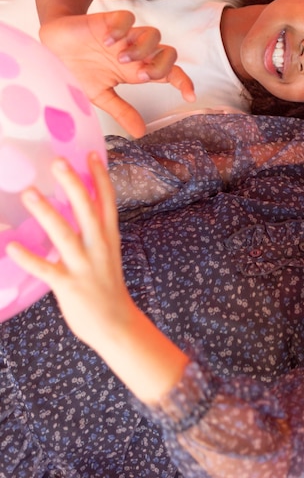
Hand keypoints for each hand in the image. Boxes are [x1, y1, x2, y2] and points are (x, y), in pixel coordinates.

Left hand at [6, 154, 135, 349]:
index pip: (107, 202)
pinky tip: (12, 247)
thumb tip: (77, 211)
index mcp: (109, 238)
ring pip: (65, 235)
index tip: (91, 154)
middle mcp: (99, 247)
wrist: (116, 324)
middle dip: (74, 185)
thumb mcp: (107, 254)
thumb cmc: (107, 288)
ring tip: (30, 193)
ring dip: (47, 214)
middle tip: (59, 162)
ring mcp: (84, 266)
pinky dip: (30, 258)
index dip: (100, 177)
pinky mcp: (69, 286)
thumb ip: (93, 233)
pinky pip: (47, 270)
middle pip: (87, 211)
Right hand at [39, 11, 195, 137]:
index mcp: (138, 71)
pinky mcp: (110, 20)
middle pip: (169, 53)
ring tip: (119, 58)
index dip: (183, 82)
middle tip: (140, 76)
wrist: (53, 48)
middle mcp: (137, 53)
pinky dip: (121, 29)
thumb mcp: (100, 96)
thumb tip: (140, 133)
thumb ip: (122, 111)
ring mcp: (126, 37)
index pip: (170, 74)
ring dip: (141, 49)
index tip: (190, 96)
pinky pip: (128, 18)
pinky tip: (106, 40)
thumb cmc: (80, 71)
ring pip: (154, 35)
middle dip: (161, 66)